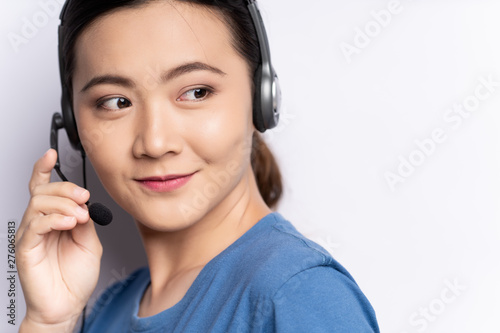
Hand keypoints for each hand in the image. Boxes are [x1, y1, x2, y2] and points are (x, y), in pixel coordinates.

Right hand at [16, 149, 102, 330]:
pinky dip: (54, 219)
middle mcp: (40, 224)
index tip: (50, 153)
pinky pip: (35, 225)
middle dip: (66, 189)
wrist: (69, 304)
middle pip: (44, 192)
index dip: (44, 169)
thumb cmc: (76, 276)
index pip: (44, 188)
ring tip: (79, 216)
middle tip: (84, 199)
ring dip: (63, 204)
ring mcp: (31, 236)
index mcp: (55, 219)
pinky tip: (69, 223)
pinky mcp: (26, 249)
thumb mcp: (90, 241)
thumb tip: (83, 203)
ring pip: (39, 204)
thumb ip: (85, 220)